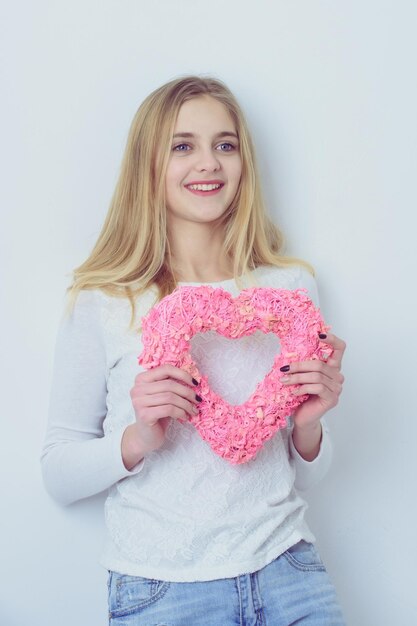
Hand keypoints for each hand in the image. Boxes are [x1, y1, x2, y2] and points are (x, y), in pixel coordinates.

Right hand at [122, 364, 199, 468]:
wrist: (146, 436)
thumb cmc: (157, 413)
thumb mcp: (163, 396)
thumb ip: (171, 385)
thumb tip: (193, 379)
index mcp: (141, 379)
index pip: (165, 369)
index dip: (182, 374)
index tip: (195, 383)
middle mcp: (137, 389)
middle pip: (169, 384)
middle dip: (187, 392)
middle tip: (197, 400)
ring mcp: (139, 402)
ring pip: (170, 397)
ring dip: (186, 404)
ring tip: (193, 410)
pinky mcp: (145, 415)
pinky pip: (169, 409)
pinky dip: (181, 412)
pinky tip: (185, 417)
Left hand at [280, 333, 345, 459]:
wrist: (304, 417)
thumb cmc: (302, 395)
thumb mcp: (302, 376)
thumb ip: (303, 365)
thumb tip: (289, 352)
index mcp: (332, 367)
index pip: (339, 348)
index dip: (332, 339)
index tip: (318, 334)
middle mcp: (337, 376)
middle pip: (320, 364)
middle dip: (299, 366)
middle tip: (284, 369)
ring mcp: (337, 388)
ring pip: (317, 376)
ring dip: (297, 378)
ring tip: (284, 380)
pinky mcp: (332, 399)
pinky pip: (317, 387)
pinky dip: (302, 388)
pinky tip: (294, 392)